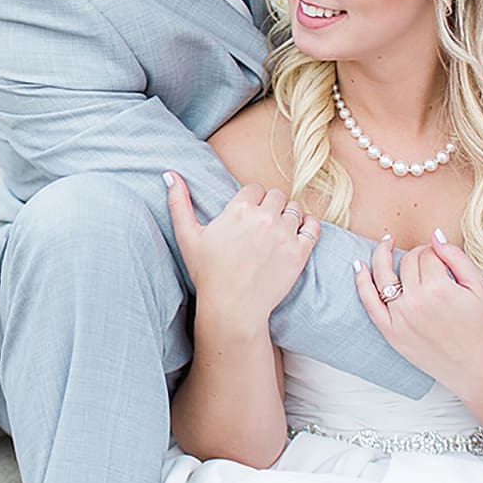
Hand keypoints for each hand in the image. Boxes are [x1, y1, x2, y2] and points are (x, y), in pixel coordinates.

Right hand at [165, 173, 319, 338]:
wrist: (232, 308)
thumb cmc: (207, 274)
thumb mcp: (187, 236)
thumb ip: (178, 202)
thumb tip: (169, 174)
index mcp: (239, 209)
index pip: (255, 188)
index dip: (252, 200)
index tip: (248, 214)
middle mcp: (264, 216)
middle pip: (277, 195)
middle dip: (271, 205)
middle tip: (263, 224)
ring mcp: (284, 233)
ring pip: (295, 208)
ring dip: (289, 215)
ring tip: (279, 231)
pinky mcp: (300, 251)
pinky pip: (313, 226)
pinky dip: (309, 226)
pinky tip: (300, 232)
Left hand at [355, 230, 482, 395]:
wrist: (474, 366)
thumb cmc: (479, 326)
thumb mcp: (478, 287)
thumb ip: (456, 257)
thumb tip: (434, 235)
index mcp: (440, 288)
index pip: (427, 254)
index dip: (433, 251)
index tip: (439, 256)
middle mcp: (416, 301)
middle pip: (407, 262)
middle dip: (416, 254)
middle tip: (425, 259)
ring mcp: (399, 317)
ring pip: (384, 275)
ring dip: (381, 255)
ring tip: (384, 243)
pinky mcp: (390, 331)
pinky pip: (369, 301)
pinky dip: (361, 282)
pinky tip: (358, 266)